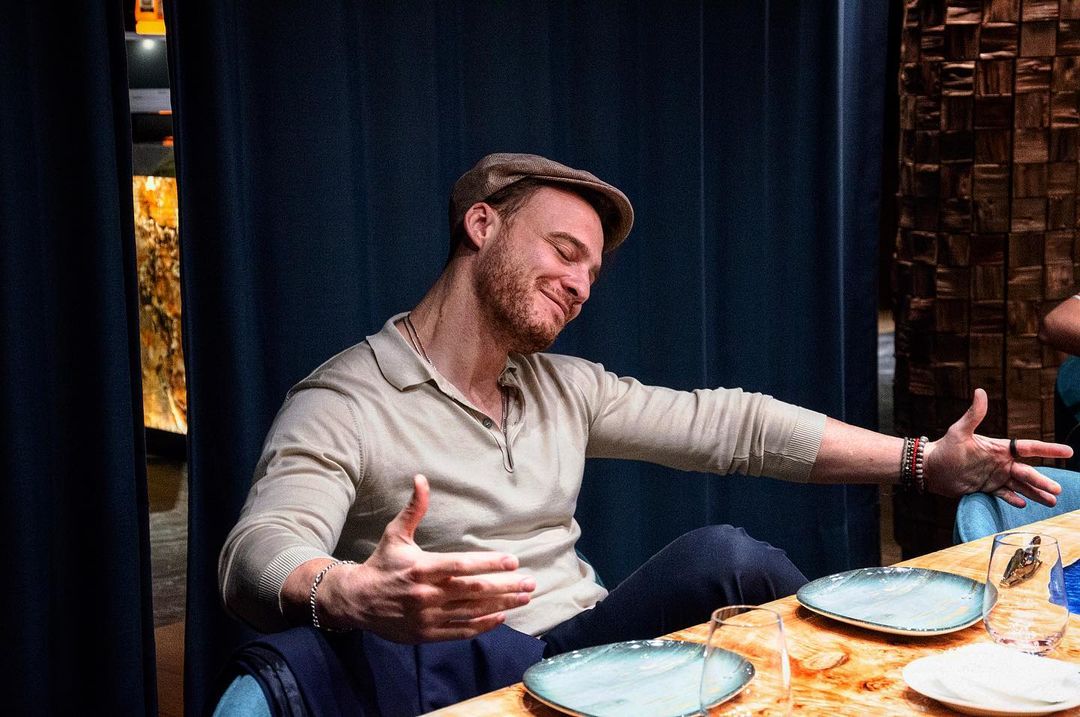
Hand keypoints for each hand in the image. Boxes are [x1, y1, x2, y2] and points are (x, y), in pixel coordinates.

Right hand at [317, 474, 534, 641]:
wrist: (356, 601)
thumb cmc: (382, 564)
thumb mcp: (395, 534)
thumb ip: (413, 509)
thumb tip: (421, 478)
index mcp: (422, 568)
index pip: (461, 565)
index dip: (489, 563)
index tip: (513, 562)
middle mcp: (427, 594)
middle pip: (474, 590)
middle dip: (506, 587)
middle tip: (531, 582)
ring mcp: (428, 616)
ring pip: (472, 612)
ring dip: (502, 605)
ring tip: (524, 598)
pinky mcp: (427, 634)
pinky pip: (461, 631)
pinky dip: (483, 625)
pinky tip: (502, 616)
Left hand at [923, 389, 1071, 507]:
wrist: (930, 468)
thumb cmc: (945, 448)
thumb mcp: (959, 431)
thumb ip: (973, 414)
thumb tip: (980, 391)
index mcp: (999, 448)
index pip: (1029, 448)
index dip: (1049, 449)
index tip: (1069, 452)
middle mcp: (1001, 463)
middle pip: (1027, 472)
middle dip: (1042, 481)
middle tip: (1057, 490)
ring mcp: (995, 476)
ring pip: (1020, 485)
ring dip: (1035, 492)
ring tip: (1052, 501)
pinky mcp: (986, 488)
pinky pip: (1004, 494)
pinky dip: (1014, 498)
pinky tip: (1024, 504)